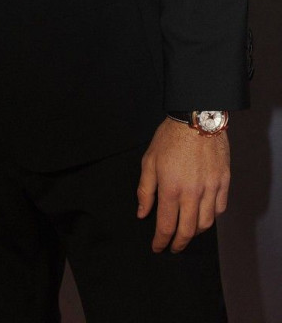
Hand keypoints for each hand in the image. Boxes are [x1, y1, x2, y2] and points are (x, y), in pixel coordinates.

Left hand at [137, 117, 229, 252]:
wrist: (196, 118)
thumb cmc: (170, 137)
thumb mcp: (149, 160)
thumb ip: (145, 190)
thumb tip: (142, 213)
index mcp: (170, 188)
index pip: (166, 225)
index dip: (160, 241)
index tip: (157, 247)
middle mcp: (192, 193)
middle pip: (187, 231)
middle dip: (179, 244)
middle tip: (173, 247)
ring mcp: (210, 189)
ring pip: (206, 223)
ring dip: (195, 233)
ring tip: (187, 233)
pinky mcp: (223, 182)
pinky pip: (220, 209)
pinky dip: (212, 217)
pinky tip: (204, 216)